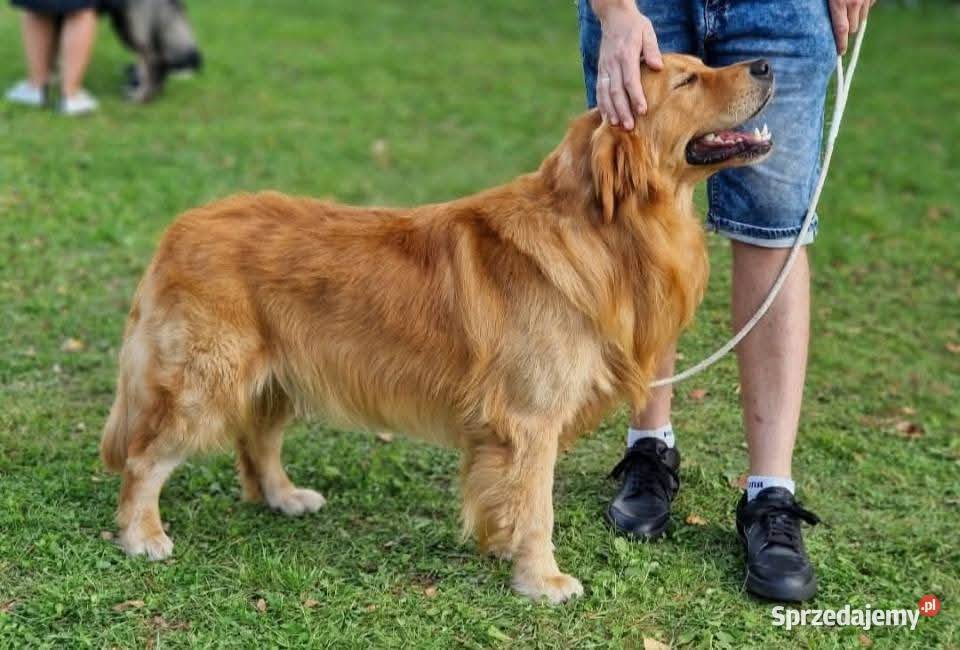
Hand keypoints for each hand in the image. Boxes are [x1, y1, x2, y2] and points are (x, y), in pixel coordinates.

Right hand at [592, 0, 661, 128]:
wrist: (613, 16)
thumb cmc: (634, 25)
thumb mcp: (647, 32)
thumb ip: (652, 49)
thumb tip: (658, 67)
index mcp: (626, 54)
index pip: (630, 80)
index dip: (636, 97)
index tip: (643, 111)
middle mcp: (612, 63)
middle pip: (616, 91)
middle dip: (622, 110)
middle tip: (630, 127)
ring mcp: (604, 68)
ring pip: (605, 93)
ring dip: (610, 111)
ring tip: (617, 126)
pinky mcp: (600, 71)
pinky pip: (599, 91)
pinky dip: (602, 105)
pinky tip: (607, 118)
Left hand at [829, 0, 875, 53]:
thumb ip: (829, 10)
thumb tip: (830, 28)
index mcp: (839, 3)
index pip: (841, 30)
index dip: (841, 44)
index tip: (840, 52)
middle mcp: (854, 2)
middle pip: (853, 28)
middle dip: (847, 31)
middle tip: (839, 26)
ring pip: (862, 18)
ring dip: (855, 18)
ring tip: (847, 8)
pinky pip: (868, 7)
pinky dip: (862, 7)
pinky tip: (856, 0)